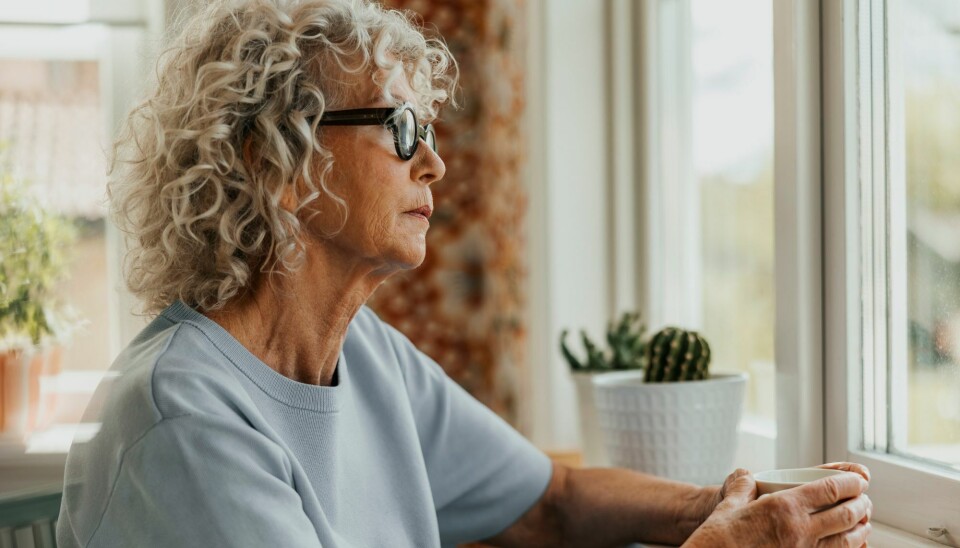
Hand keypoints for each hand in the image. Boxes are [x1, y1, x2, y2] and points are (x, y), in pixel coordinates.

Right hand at [686, 468, 872, 546]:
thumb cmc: (720, 535)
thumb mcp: (729, 503)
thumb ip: (743, 485)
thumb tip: (747, 476)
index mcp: (784, 507)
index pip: (830, 490)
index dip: (850, 483)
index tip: (858, 481)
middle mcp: (799, 531)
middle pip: (845, 516)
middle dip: (860, 505)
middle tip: (864, 501)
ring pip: (846, 541)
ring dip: (860, 530)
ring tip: (864, 523)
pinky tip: (853, 546)